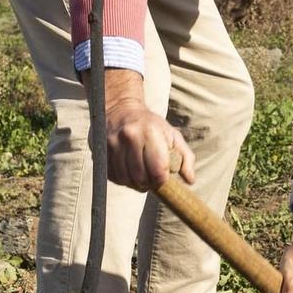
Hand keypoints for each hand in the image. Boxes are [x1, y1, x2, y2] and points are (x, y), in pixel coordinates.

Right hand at [101, 68, 193, 190]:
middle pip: (141, 177)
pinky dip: (122, 180)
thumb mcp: (173, 136)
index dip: (162, 180)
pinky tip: (128, 173)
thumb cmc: (152, 125)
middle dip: (148, 183)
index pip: (158, 169)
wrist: (121, 109)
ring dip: (134, 184)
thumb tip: (190, 180)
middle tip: (151, 180)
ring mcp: (113, 143)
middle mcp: (130, 136)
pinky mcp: (102, 150)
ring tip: (140, 178)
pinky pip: (112, 176)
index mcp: (151, 132)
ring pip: (125, 179)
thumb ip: (185, 158)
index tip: (163, 178)